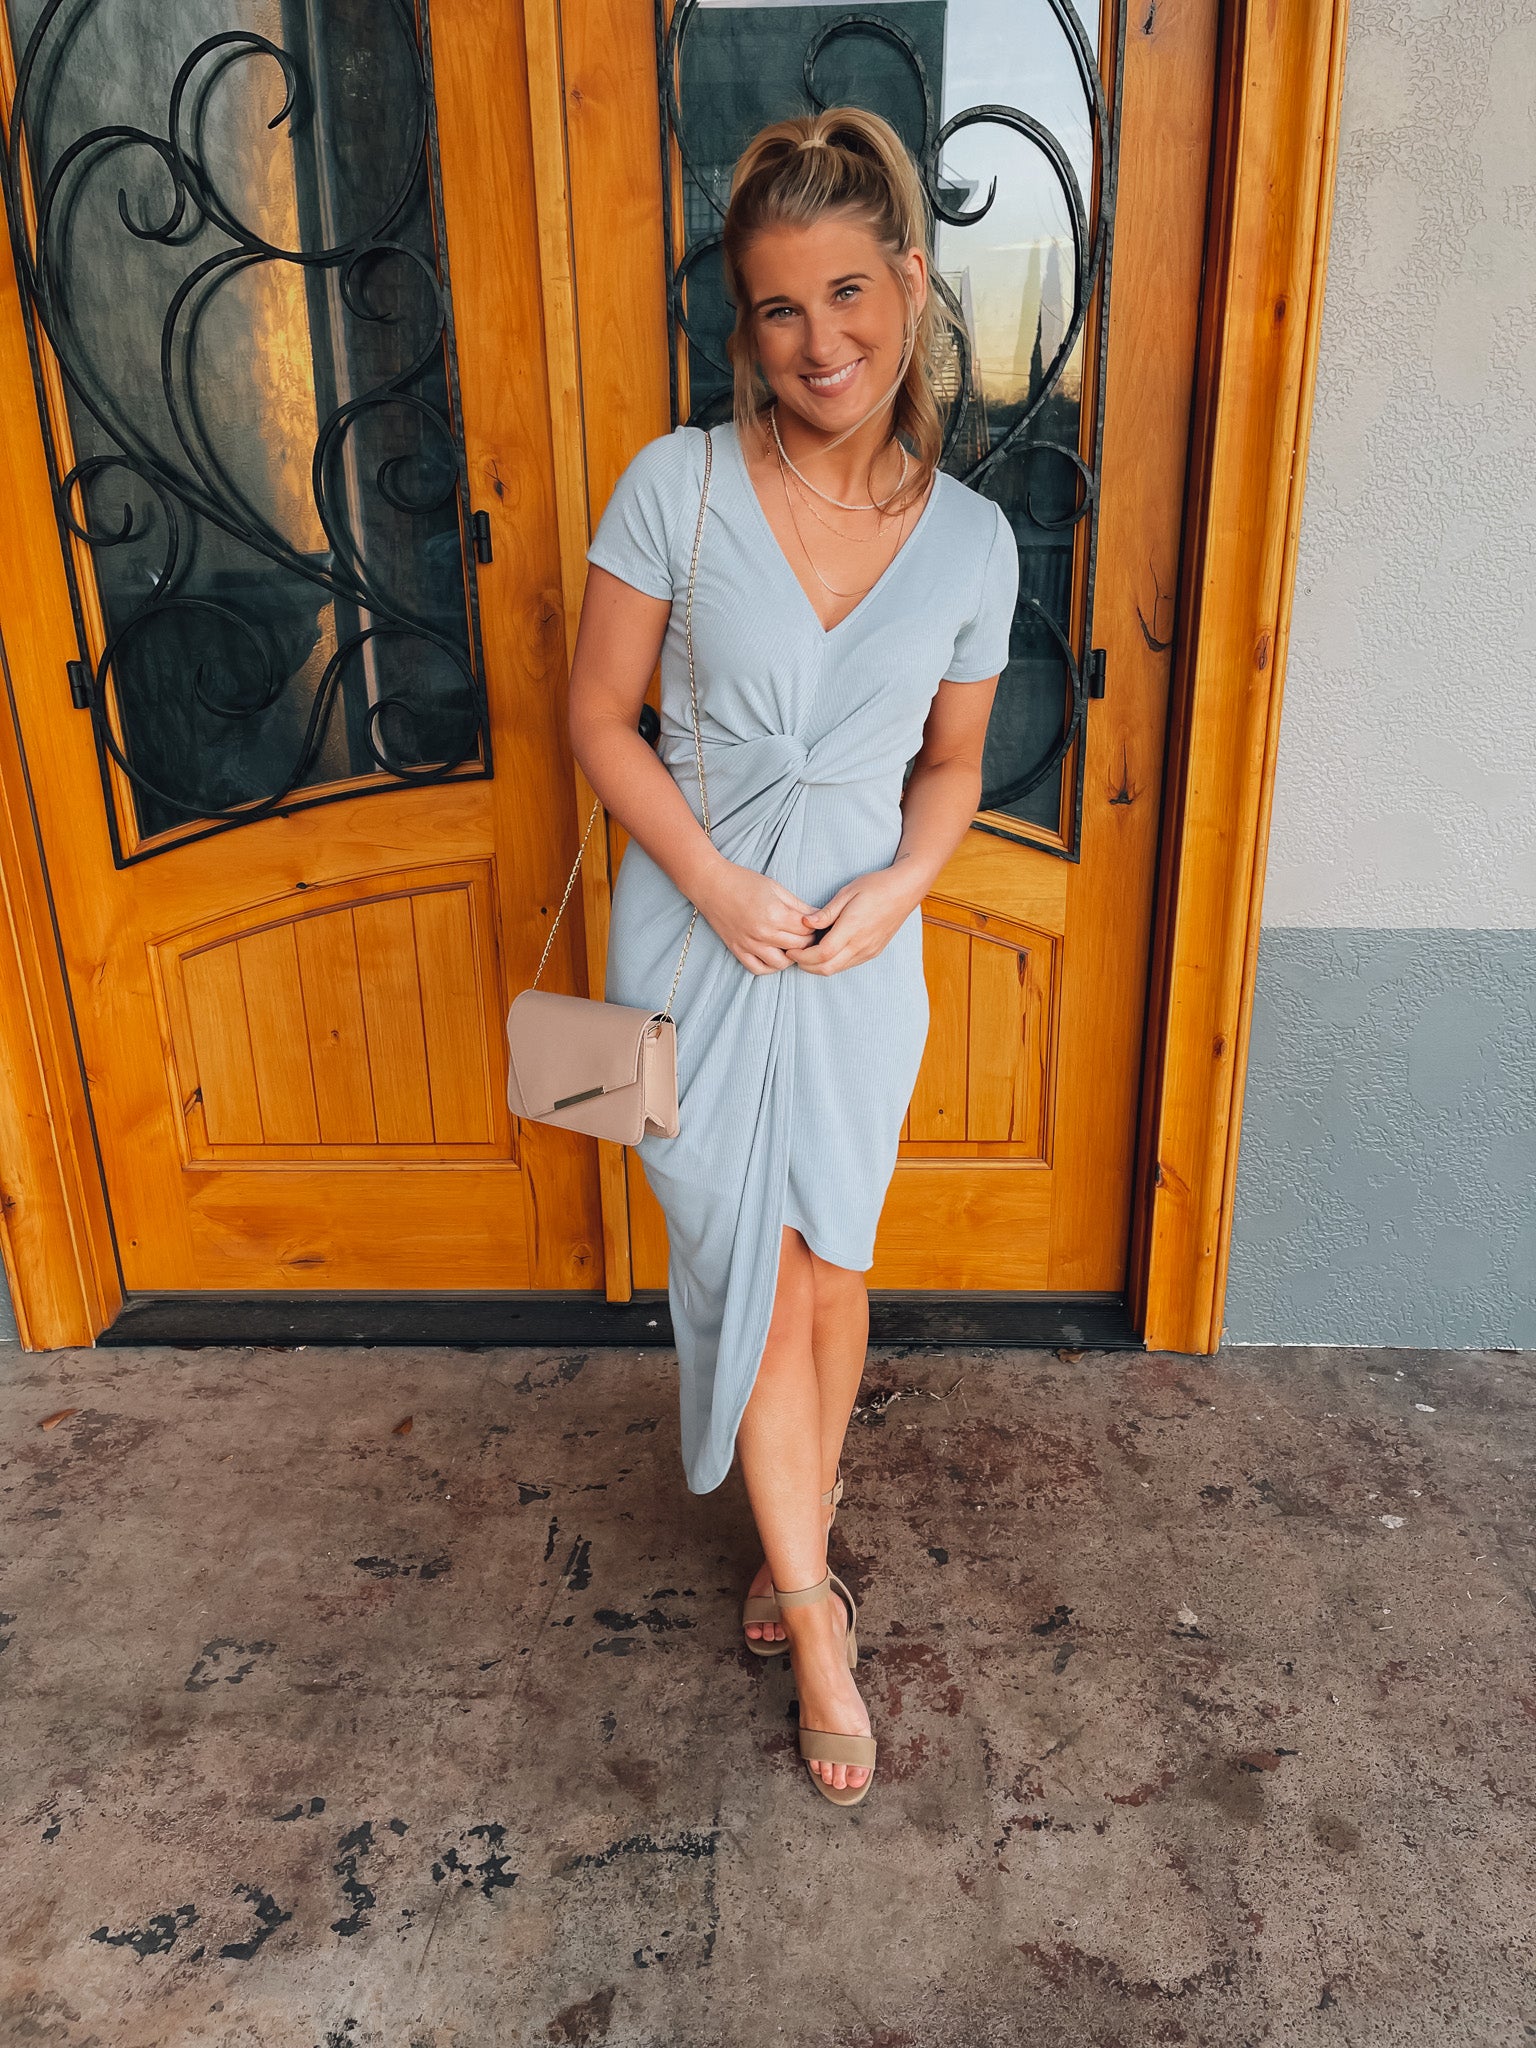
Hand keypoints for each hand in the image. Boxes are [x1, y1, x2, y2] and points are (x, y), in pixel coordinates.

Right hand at [695, 858, 821, 974]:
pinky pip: (759, 969)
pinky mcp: (738, 950)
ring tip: (791, 945)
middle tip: (806, 933)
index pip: (807, 929)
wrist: (711, 885)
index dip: (814, 926)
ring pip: (781, 963)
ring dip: (791, 956)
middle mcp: (763, 932)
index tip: (814, 923)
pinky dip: (770, 966)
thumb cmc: (744, 882)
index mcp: (775, 914)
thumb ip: (798, 905)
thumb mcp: (776, 887)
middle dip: (807, 940)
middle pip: (798, 946)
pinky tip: (775, 955)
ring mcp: (749, 944)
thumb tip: (819, 917)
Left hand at [794, 864, 923, 975]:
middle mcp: (861, 944)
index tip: (791, 949)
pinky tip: (825, 951)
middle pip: (827, 968)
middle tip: (794, 955)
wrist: (905, 890)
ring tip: (806, 953)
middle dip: (806, 965)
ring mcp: (869, 950)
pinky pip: (848, 964)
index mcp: (852, 928)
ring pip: (837, 969)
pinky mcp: (873, 951)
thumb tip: (805, 923)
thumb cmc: (876, 886)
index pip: (822, 953)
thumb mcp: (847, 892)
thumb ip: (826, 912)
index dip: (803, 956)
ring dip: (819, 966)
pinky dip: (833, 963)